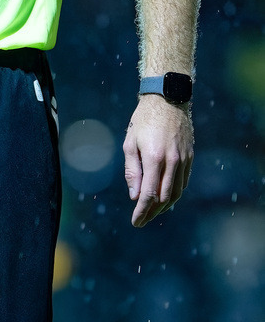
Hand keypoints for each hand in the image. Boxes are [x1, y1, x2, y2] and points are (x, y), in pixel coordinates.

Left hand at [123, 96, 193, 227]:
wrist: (167, 100)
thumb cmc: (143, 120)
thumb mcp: (130, 142)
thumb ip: (132, 171)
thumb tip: (135, 196)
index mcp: (154, 157)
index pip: (149, 193)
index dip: (142, 211)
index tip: (135, 222)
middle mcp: (172, 161)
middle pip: (164, 197)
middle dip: (152, 212)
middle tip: (142, 220)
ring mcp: (184, 160)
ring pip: (177, 192)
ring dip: (165, 206)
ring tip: (153, 212)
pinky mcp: (190, 157)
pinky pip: (184, 182)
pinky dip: (175, 194)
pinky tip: (166, 198)